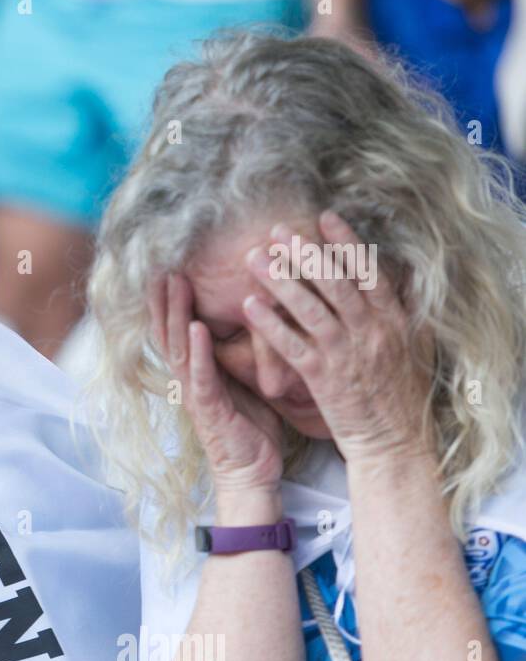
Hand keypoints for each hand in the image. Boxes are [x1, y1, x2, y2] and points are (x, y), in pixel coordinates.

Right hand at [149, 272, 285, 493]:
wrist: (251, 473)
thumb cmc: (251, 427)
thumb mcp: (246, 380)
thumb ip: (241, 352)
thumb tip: (258, 316)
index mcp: (197, 370)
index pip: (178, 327)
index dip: (171, 297)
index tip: (171, 262)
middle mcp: (189, 378)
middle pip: (169, 329)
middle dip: (165, 295)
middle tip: (163, 259)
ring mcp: (195, 393)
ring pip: (178, 346)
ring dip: (176, 313)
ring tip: (175, 282)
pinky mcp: (208, 409)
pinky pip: (200, 376)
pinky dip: (198, 351)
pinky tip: (198, 328)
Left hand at [243, 211, 435, 466]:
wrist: (394, 442)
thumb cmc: (398, 398)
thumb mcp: (410, 348)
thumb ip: (397, 314)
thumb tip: (393, 279)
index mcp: (394, 321)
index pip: (368, 272)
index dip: (345, 243)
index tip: (323, 217)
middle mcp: (372, 331)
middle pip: (335, 282)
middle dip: (303, 253)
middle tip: (276, 231)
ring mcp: (347, 354)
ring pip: (310, 308)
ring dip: (280, 280)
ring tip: (254, 259)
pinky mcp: (324, 378)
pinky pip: (292, 345)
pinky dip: (271, 324)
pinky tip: (250, 306)